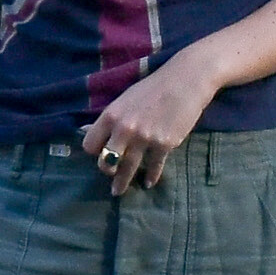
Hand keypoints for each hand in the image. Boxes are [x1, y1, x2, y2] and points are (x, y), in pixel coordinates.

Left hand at [80, 48, 219, 194]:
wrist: (186, 82)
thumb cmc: (154, 87)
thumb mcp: (125, 99)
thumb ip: (110, 117)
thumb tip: (89, 130)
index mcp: (111, 116)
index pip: (90, 144)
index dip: (93, 150)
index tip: (100, 152)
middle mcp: (124, 129)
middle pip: (105, 161)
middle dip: (106, 169)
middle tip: (110, 173)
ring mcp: (145, 139)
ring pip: (127, 169)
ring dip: (122, 182)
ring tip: (118, 192)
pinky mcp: (164, 144)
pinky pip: (154, 167)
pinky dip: (151, 177)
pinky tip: (149, 183)